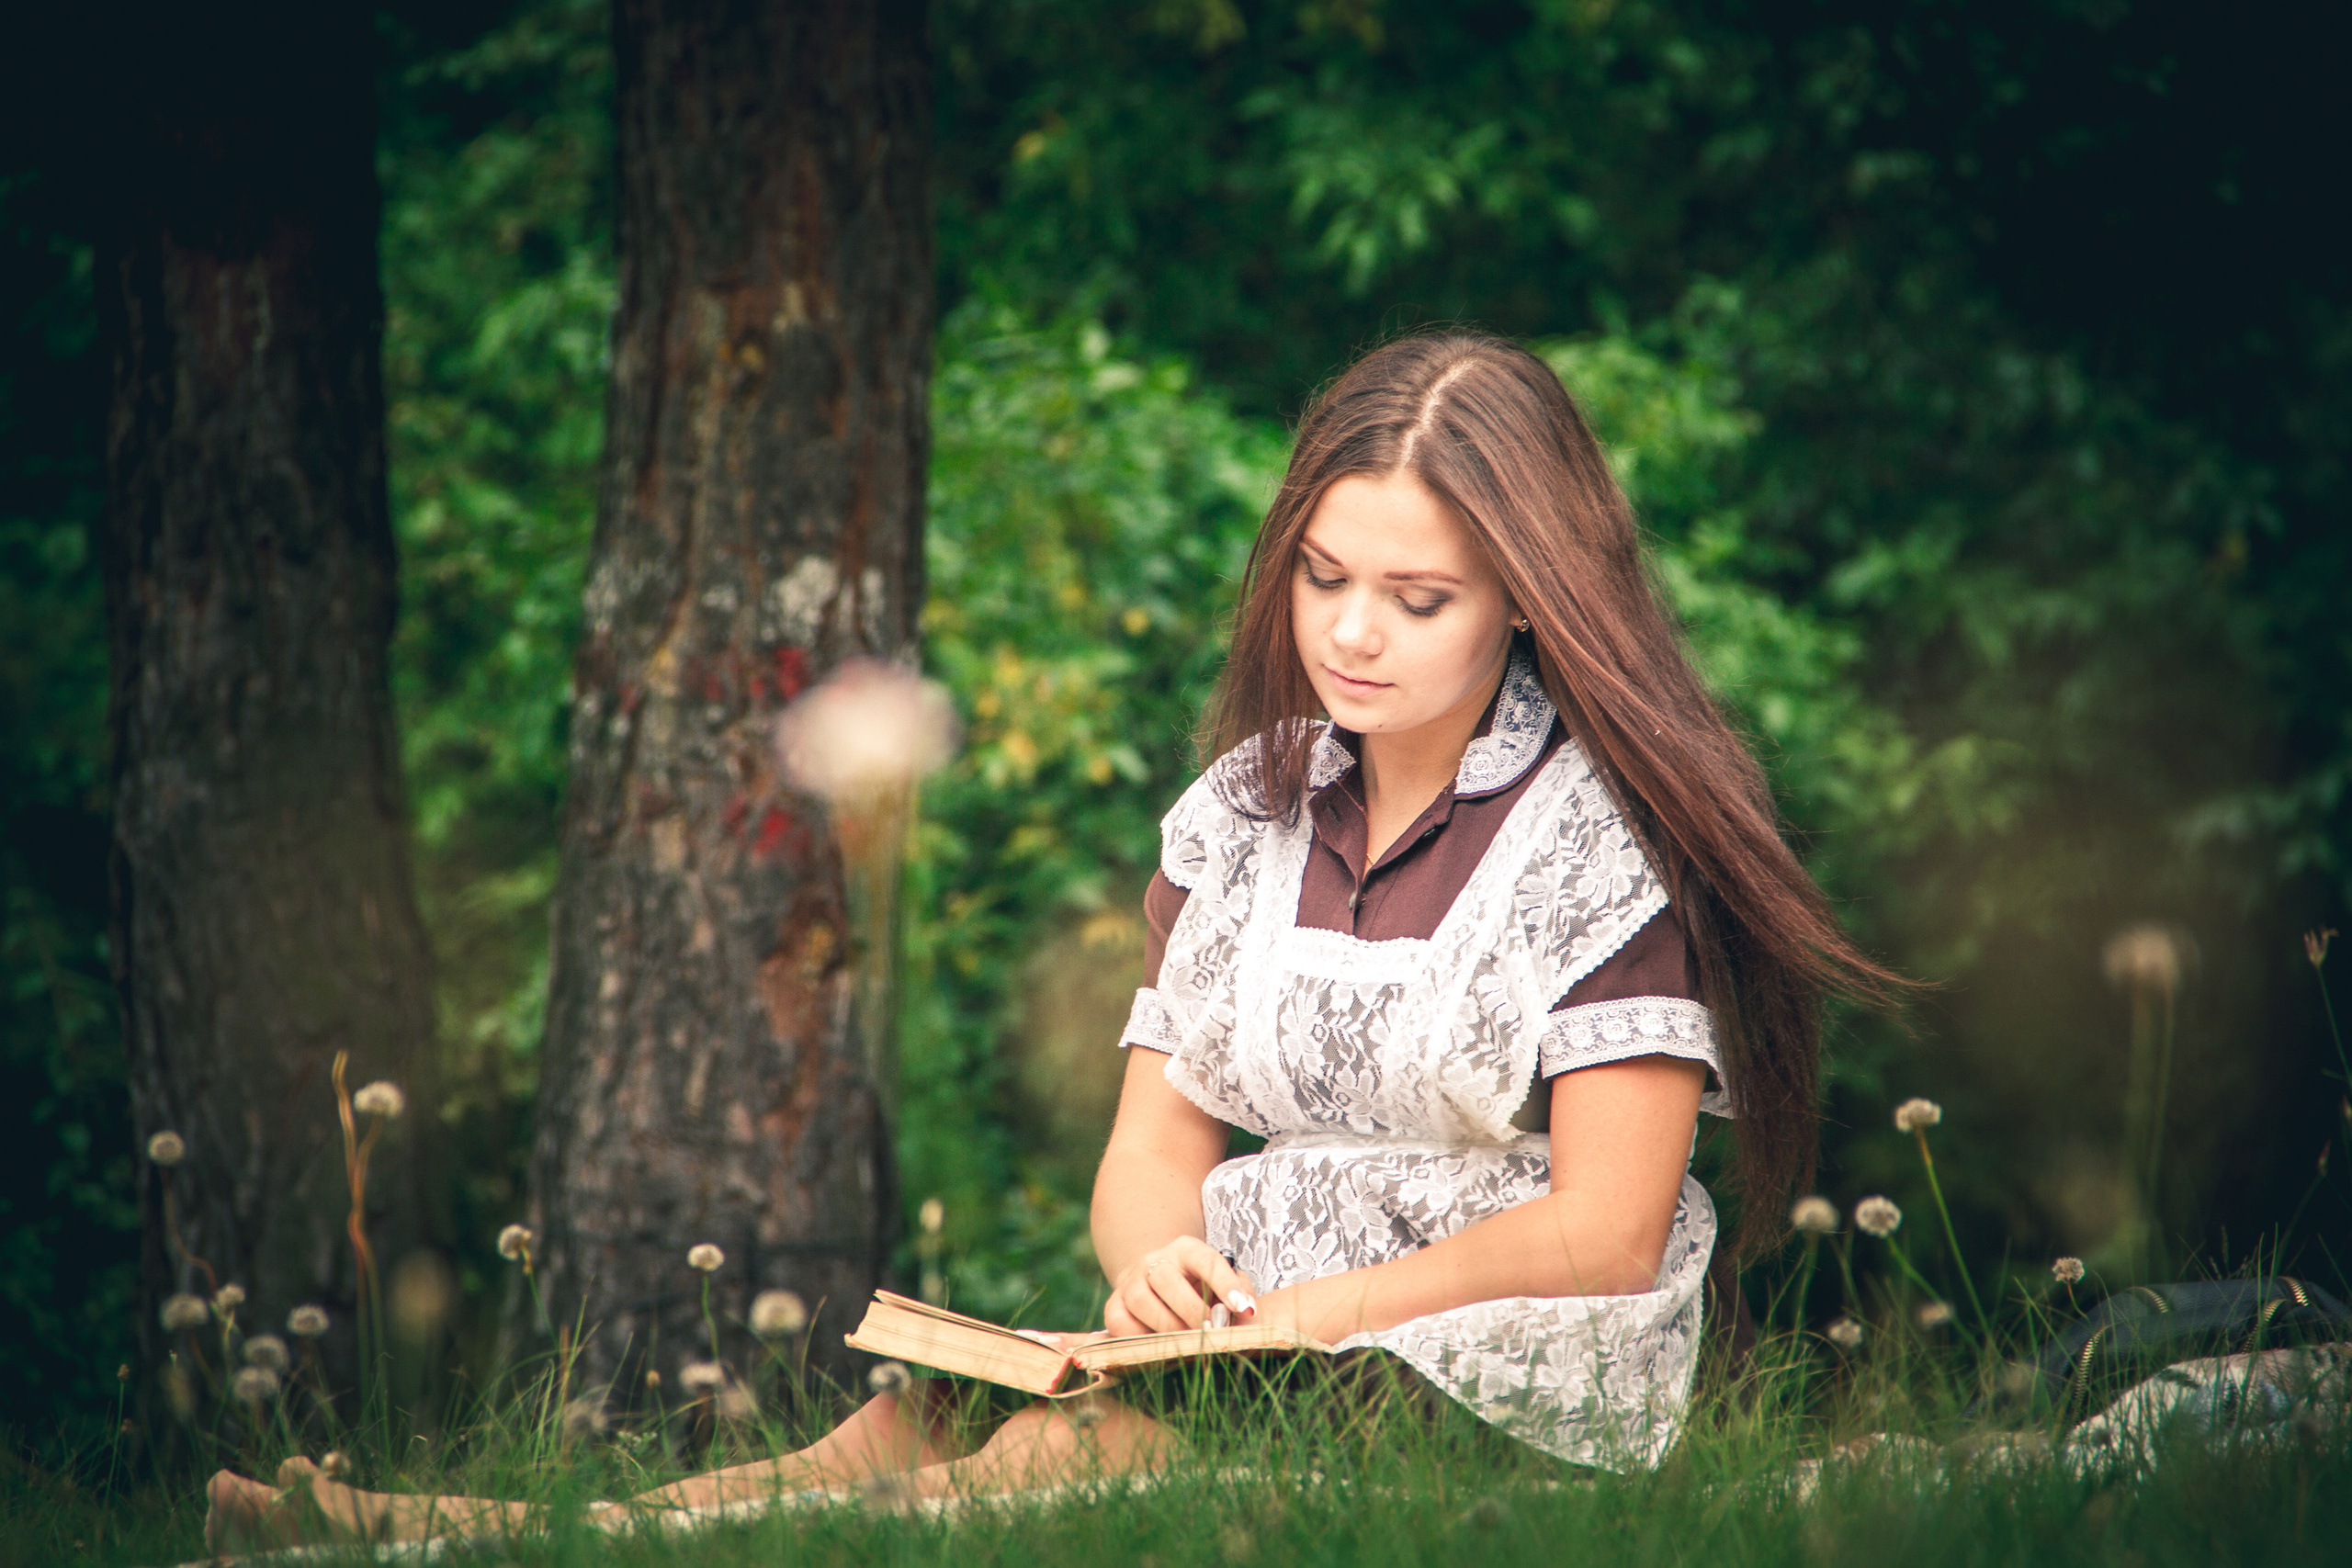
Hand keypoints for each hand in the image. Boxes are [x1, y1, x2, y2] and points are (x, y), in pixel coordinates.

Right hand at [1104, 1237, 1257, 1335]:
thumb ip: (1238, 1293)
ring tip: (1189, 1343)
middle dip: (1193, 1310)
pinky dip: (1140, 1338)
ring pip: (1142, 1301)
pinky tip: (1159, 1347)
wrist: (1154, 1282)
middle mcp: (1154, 1261)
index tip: (1245, 1309)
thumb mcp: (1220, 1283)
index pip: (1206, 1260)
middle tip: (1213, 1331)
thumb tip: (1246, 1314)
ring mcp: (1130, 1282)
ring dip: (1168, 1326)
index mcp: (1186, 1250)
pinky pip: (1120, 1323)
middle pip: (1167, 1279)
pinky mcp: (1113, 1306)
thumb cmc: (1198, 1288)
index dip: (1226, 1284)